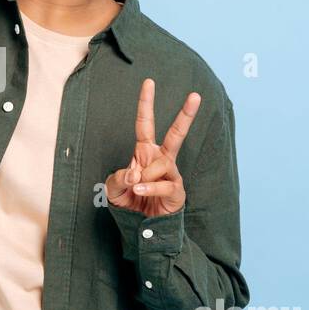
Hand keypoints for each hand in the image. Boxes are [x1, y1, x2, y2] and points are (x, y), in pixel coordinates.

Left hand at [104, 78, 199, 217]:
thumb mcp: (112, 189)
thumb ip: (118, 178)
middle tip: (196, 95)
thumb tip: (135, 174)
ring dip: (144, 177)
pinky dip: (149, 188)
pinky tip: (140, 192)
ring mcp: (171, 174)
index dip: (146, 103)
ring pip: (161, 164)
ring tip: (137, 189)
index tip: (149, 82)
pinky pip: (163, 184)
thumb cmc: (128, 202)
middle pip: (176, 133)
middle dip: (186, 115)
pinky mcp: (177, 191)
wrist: (140, 227)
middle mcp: (161, 159)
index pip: (145, 123)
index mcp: (144, 152)